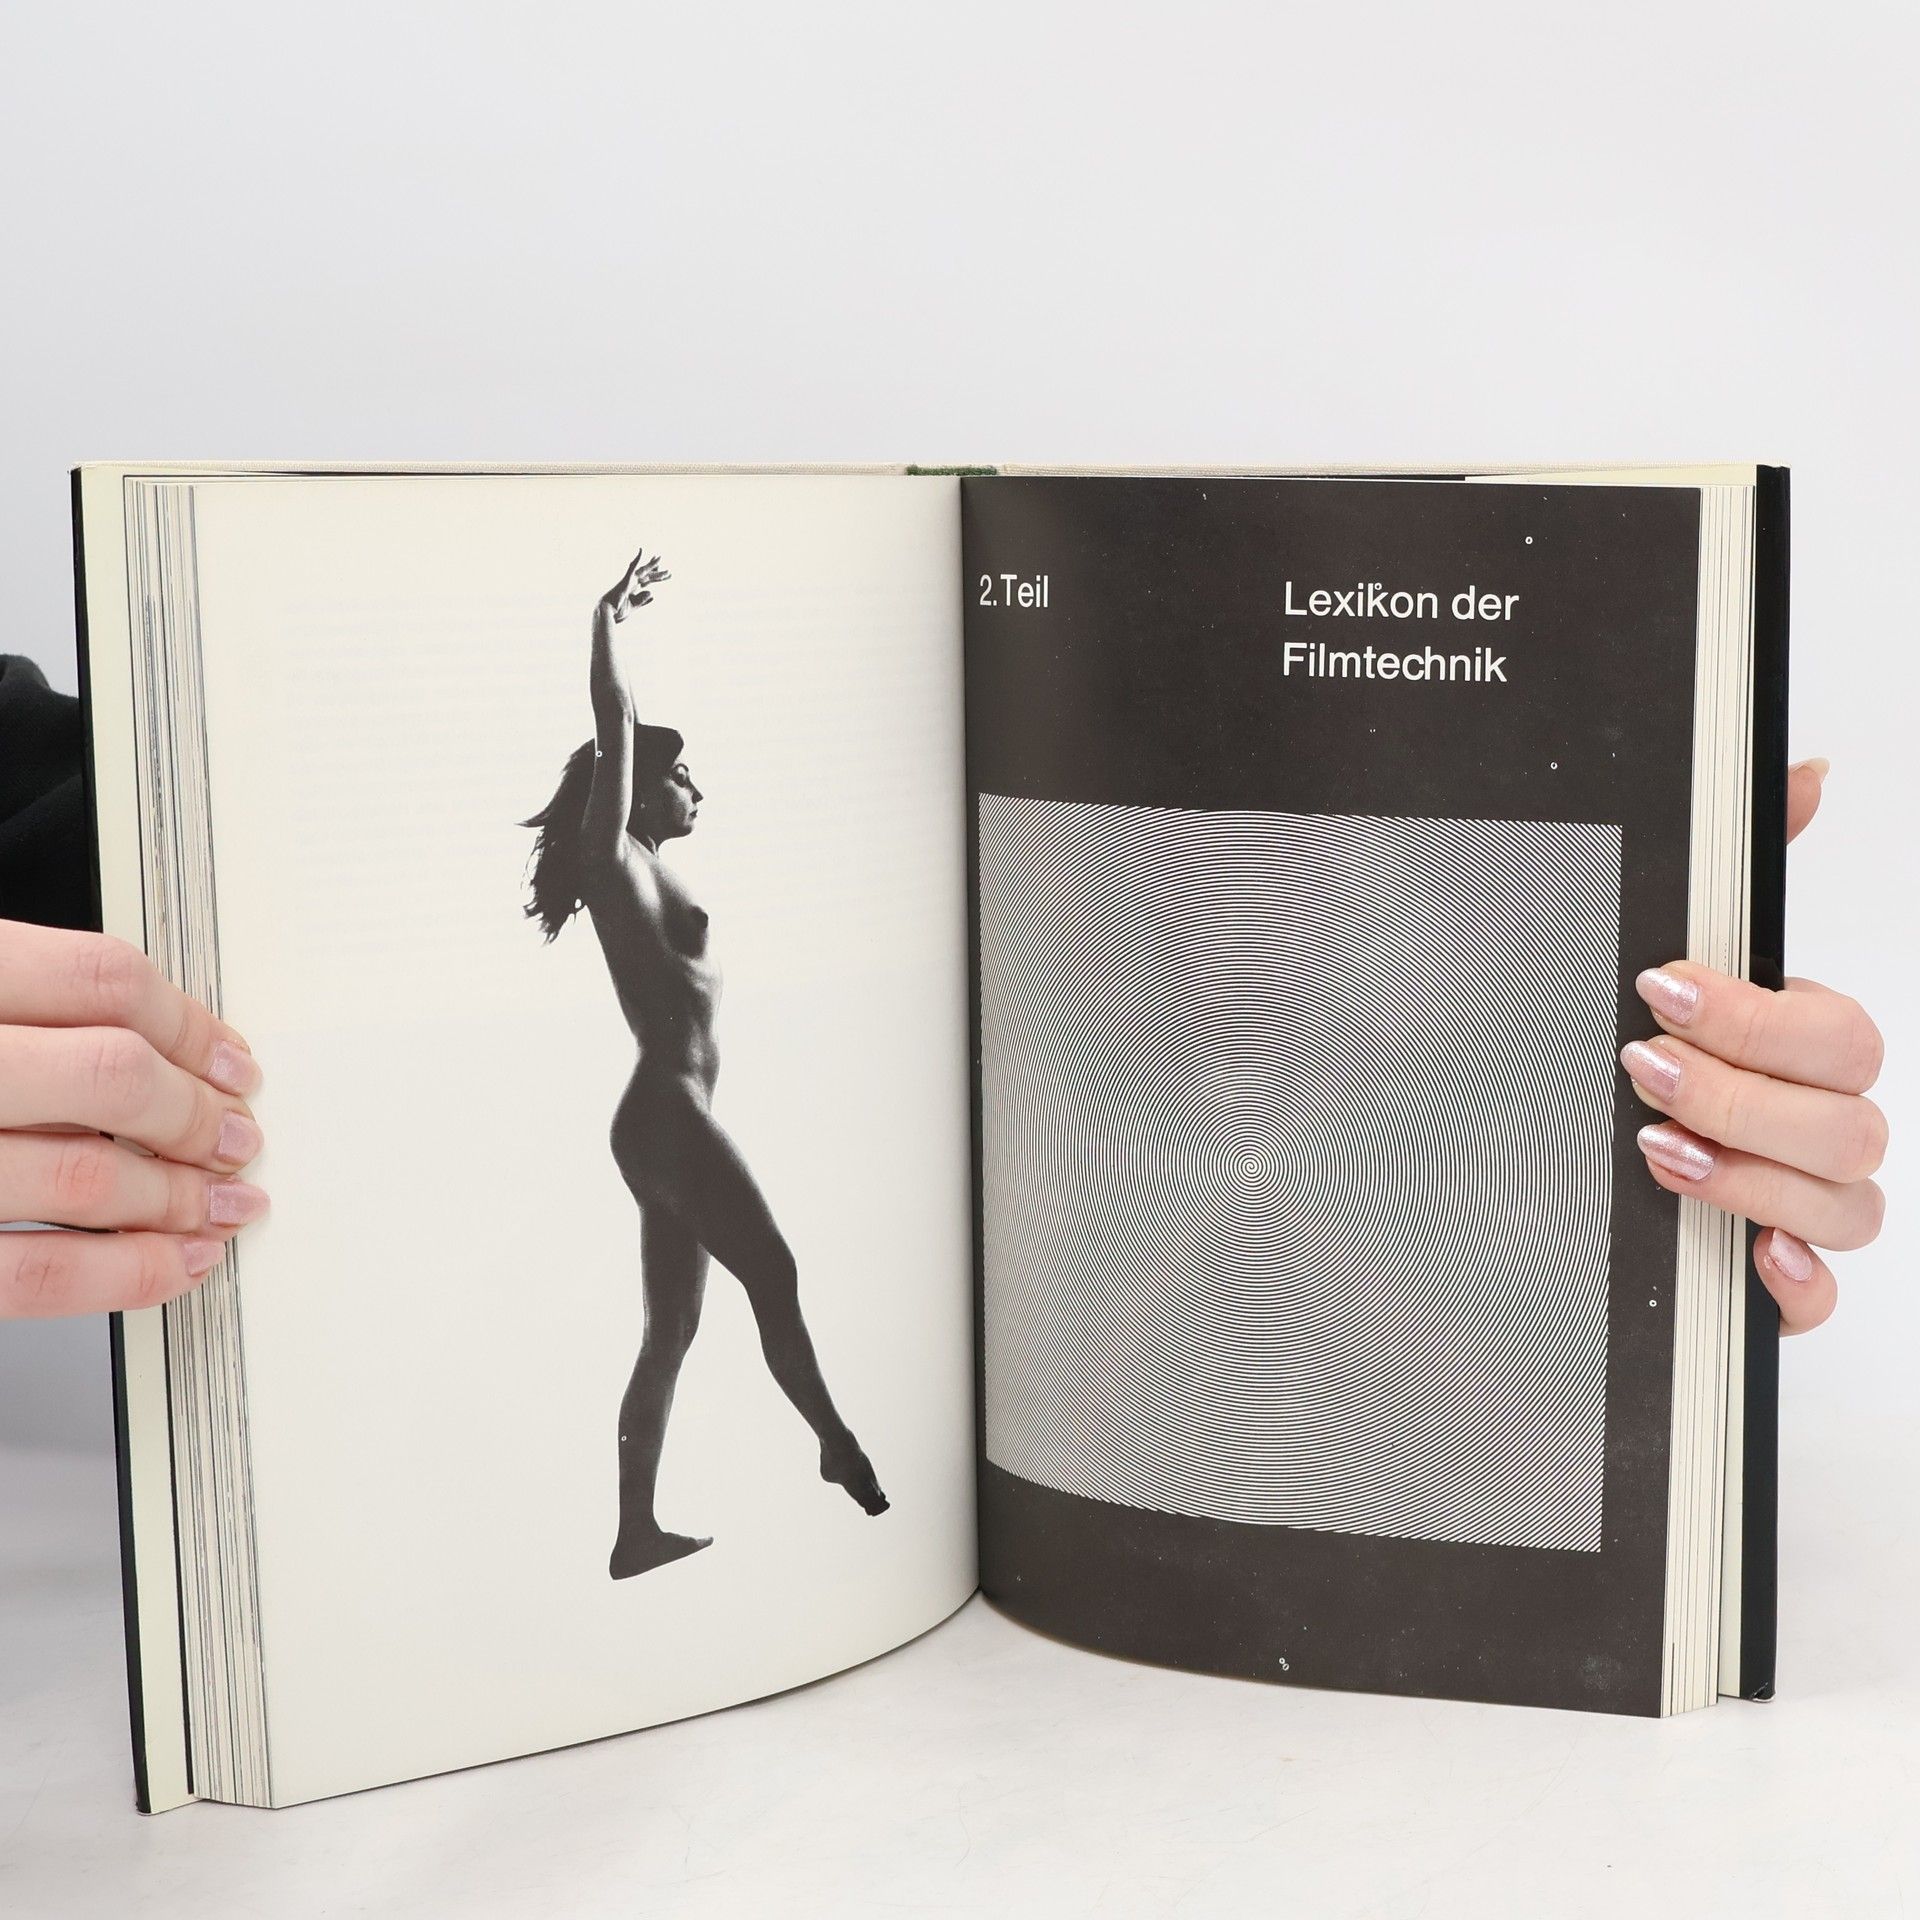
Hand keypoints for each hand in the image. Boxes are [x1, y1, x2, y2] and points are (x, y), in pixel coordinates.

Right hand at [0, 920, 267, 1315]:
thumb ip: (35, 1007)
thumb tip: (162, 1045)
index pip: (103, 983)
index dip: (190, 1027)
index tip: (236, 1062)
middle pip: (114, 1077)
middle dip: (199, 1115)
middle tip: (240, 1139)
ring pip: (89, 1178)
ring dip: (182, 1197)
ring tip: (226, 1204)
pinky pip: (40, 1273)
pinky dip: (129, 1273)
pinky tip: (179, 1262)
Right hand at [598, 546, 669, 623]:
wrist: (607, 613)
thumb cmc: (617, 611)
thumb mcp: (633, 606)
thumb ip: (642, 600)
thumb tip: (652, 594)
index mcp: (633, 590)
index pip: (648, 581)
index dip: (657, 578)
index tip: (667, 575)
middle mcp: (631, 583)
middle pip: (648, 576)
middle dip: (658, 573)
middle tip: (669, 571)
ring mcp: (628, 580)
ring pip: (643, 570)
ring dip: (652, 565)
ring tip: (660, 558)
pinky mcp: (625, 579)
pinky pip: (632, 567)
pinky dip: (637, 558)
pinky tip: (641, 550)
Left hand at [1625, 759, 1883, 1332]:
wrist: (1557, 1147)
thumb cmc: (1648, 1040)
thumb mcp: (1677, 952)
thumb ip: (1739, 868)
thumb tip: (1804, 771)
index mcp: (1811, 1052)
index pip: (1839, 1038)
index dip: (1755, 1019)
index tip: (1659, 991)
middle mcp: (1824, 1129)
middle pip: (1849, 1125)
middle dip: (1740, 1095)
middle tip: (1641, 1069)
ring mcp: (1809, 1207)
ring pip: (1847, 1207)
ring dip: (1752, 1179)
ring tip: (1658, 1150)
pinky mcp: (1776, 1279)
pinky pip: (1821, 1297)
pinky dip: (1793, 1282)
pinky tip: (1749, 1258)